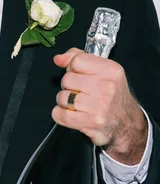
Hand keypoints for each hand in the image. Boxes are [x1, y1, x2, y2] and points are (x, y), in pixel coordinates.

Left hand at [52, 48, 147, 163]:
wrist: (126, 124)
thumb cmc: (112, 97)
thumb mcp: (104, 72)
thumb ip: (80, 60)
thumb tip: (59, 58)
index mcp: (110, 70)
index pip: (76, 61)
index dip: (72, 69)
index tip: (79, 76)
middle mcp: (107, 86)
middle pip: (67, 79)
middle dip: (69, 87)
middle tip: (80, 93)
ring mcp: (99, 105)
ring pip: (62, 97)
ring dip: (65, 102)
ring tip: (78, 105)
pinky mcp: (90, 121)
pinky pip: (59, 114)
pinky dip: (60, 115)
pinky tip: (72, 114)